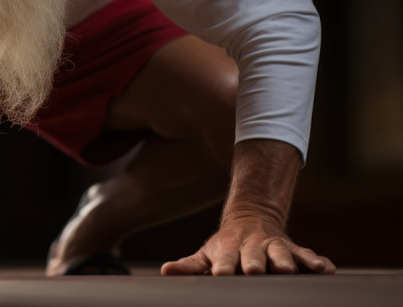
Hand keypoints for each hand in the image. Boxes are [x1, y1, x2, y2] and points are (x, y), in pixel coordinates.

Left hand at [160, 215, 334, 275]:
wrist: (251, 217)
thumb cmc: (225, 246)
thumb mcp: (206, 254)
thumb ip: (189, 266)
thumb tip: (166, 271)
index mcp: (230, 249)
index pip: (224, 259)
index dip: (223, 266)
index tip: (220, 274)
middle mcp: (253, 247)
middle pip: (254, 256)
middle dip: (254, 263)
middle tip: (254, 272)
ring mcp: (274, 247)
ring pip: (281, 253)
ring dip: (284, 261)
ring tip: (288, 270)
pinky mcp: (294, 250)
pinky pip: (307, 255)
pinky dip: (316, 262)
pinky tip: (325, 269)